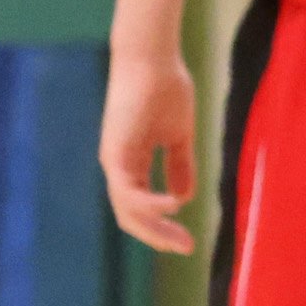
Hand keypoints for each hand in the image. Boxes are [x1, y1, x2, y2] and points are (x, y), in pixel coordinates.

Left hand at [98, 48, 202, 255]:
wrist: (153, 57)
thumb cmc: (166, 88)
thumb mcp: (179, 136)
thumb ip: (180, 166)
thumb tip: (183, 199)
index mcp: (131, 164)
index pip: (142, 207)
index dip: (164, 227)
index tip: (190, 240)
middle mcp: (118, 167)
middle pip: (132, 217)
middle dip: (160, 236)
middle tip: (188, 248)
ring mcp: (115, 161)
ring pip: (129, 211)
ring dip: (156, 229)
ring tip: (183, 239)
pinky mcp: (116, 152)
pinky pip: (130, 191)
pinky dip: (151, 203)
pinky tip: (175, 208)